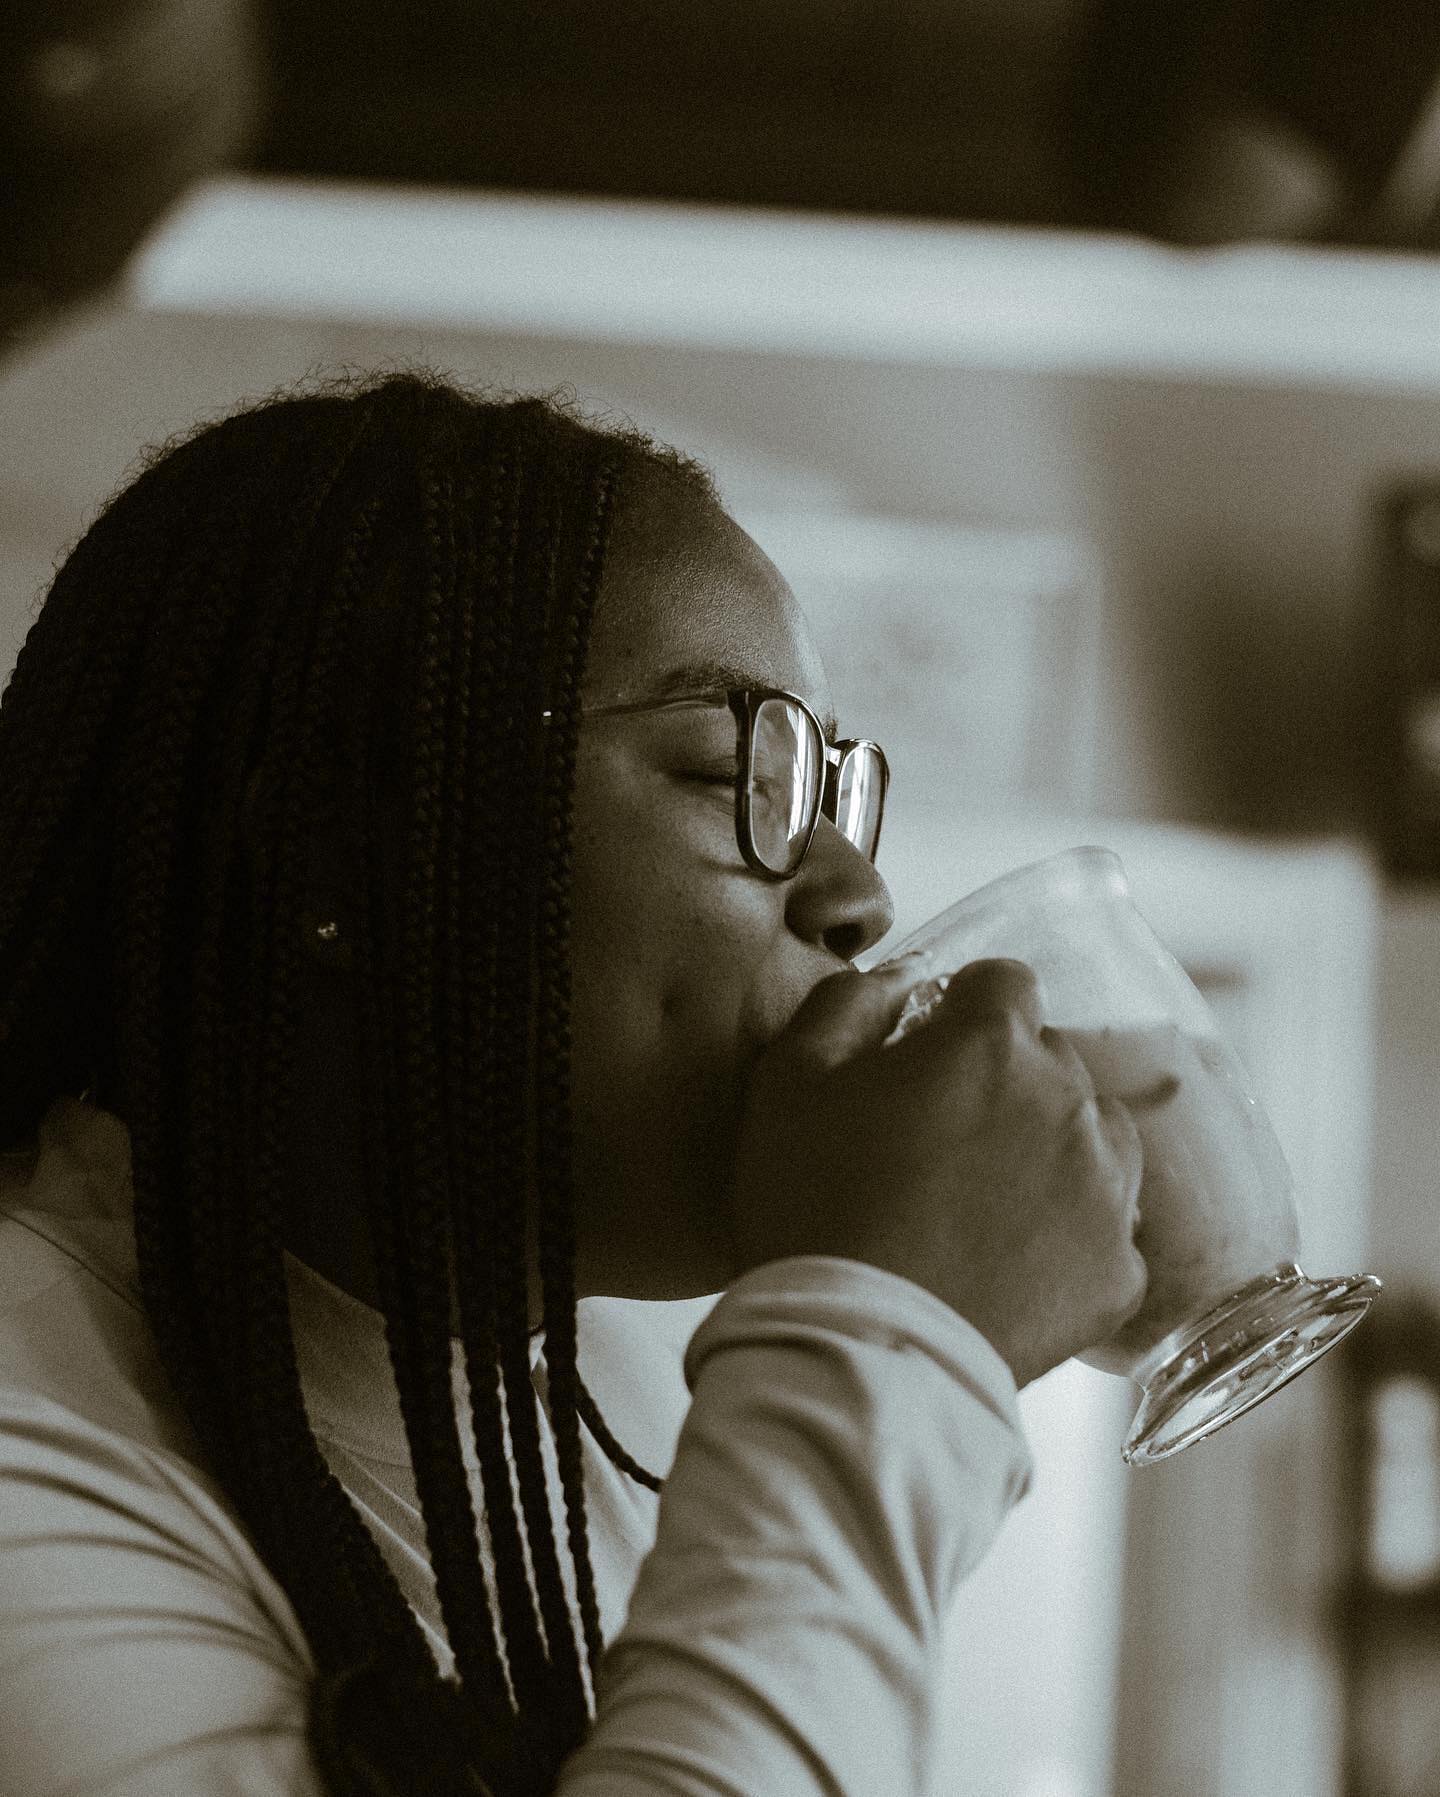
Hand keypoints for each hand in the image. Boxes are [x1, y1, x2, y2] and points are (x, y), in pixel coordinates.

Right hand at [731, 956, 1147, 1388]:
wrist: (857, 1352)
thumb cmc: (811, 1208)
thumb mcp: (790, 1080)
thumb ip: (848, 1003)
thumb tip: (898, 979)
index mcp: (990, 1044)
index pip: (1005, 983)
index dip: (964, 1011)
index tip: (931, 1050)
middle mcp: (1067, 1100)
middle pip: (1051, 1060)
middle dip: (1004, 1082)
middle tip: (940, 1140)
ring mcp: (1105, 1188)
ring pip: (1096, 1136)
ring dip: (1053, 1149)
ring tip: (984, 1201)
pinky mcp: (1119, 1271)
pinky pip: (1106, 1231)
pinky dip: (1068, 1238)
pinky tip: (1010, 1263)